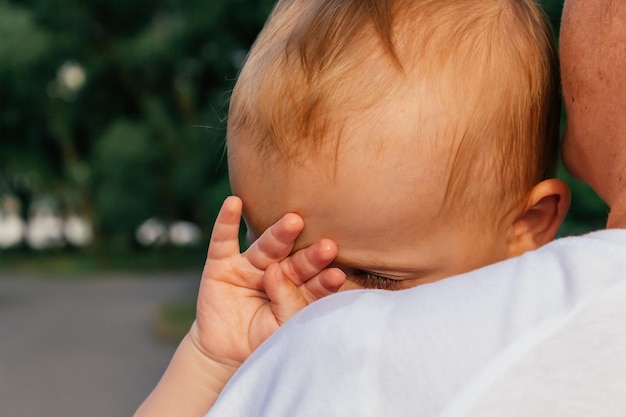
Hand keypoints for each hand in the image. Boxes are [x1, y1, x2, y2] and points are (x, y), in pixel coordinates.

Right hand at [191, 196, 345, 365]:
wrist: (223, 355)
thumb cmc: (260, 340)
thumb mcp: (280, 328)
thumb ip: (286, 302)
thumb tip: (275, 273)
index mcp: (297, 289)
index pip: (314, 282)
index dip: (324, 279)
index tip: (337, 275)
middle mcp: (276, 272)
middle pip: (295, 261)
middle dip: (309, 255)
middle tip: (326, 247)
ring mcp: (249, 266)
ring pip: (266, 248)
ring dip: (279, 234)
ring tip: (294, 222)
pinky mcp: (221, 265)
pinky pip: (223, 240)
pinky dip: (227, 222)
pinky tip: (234, 203)